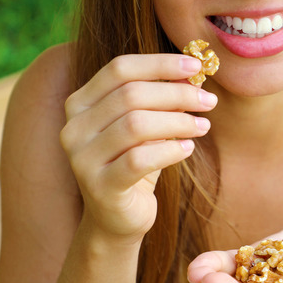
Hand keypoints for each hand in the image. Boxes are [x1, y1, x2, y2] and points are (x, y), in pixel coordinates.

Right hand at [60, 54, 217, 243]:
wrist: (117, 218)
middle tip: (208, 101)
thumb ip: (161, 97)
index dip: (160, 64)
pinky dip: (170, 150)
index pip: (120, 68)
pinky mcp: (100, 187)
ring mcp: (82, 159)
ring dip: (178, 121)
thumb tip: (193, 71)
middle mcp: (74, 128)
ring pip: (136, 125)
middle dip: (176, 94)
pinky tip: (188, 148)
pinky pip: (139, 159)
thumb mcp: (147, 125)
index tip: (195, 67)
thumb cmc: (135, 162)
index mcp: (80, 103)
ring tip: (203, 125)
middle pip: (131, 95)